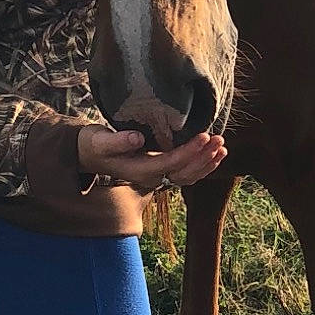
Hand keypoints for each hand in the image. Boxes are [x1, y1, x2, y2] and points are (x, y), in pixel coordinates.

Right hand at [77, 124, 226, 190]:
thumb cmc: (95, 145)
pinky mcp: (161, 171)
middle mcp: (152, 178)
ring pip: (188, 176)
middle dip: (203, 158)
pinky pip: (186, 174)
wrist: (91, 155)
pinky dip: (202, 166)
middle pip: (184, 173)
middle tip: (219, 140)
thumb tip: (137, 138)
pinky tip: (215, 155)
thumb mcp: (100, 141)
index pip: (171, 162)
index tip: (204, 136)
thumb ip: (118, 140)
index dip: (189, 151)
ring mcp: (158, 177)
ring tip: (222, 147)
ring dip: (207, 163)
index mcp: (140, 171)